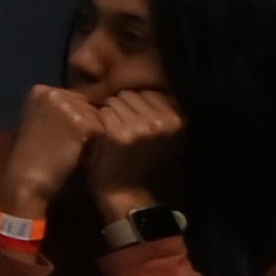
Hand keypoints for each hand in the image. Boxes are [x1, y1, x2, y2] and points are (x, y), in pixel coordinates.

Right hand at [0, 82, 109, 211]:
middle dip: (88, 126)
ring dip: (94, 137)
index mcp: (41, 90)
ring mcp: (65, 105)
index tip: (62, 139)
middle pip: (90, 106)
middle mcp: (52, 92)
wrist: (28, 179)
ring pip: (99, 117)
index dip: (78, 121)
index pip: (78, 98)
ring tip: (76, 152)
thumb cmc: (37, 155)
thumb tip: (95, 104)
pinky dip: (97, 146)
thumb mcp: (44, 122)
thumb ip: (64, 109)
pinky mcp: (78, 122)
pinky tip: (82, 156)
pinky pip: (102, 130)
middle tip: (69, 147)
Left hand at [74, 87, 183, 212]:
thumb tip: (148, 83)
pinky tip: (103, 137)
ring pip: (114, 101)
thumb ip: (159, 112)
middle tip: (122, 129)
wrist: (126, 193)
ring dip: (109, 114)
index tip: (134, 123)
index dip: (136, 106)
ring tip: (113, 133)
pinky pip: (102, 112)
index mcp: (177, 120)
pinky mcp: (118, 133)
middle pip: (131, 94)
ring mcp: (141, 126)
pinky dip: (98, 121)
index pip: (149, 93)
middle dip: (122, 108)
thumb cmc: (141, 162)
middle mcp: (162, 122)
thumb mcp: (161, 136)